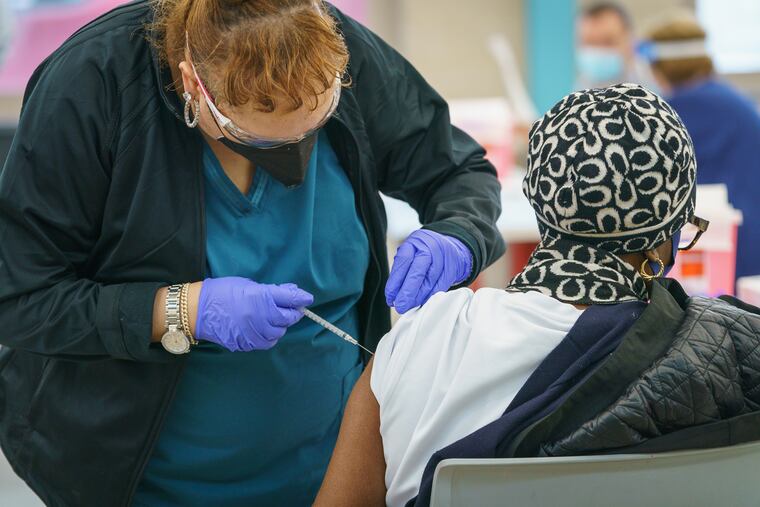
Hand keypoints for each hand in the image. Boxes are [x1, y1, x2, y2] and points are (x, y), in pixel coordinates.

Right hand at [195, 277, 313, 351]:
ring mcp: (254, 332)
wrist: (198, 310)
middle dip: (292, 312)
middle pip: (288, 317)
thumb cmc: (223, 291)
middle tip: (290, 308)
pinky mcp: (248, 343)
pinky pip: (268, 342)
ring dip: (281, 324)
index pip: (290, 299)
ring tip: (273, 318)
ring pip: (280, 332)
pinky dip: (270, 335)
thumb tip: (291, 293)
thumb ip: (271, 291)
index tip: (307, 298)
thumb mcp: (248, 284)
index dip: (301, 298)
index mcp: (261, 297)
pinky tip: (265, 328)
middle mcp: (260, 316)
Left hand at [385, 229, 472, 313]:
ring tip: (410, 306)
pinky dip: (430, 295)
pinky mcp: (452, 267)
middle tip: (400, 306)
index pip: (403, 261)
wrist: (449, 248)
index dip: (395, 281)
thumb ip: (402, 271)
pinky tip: (423, 301)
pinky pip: (441, 285)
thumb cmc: (424, 253)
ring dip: (419, 297)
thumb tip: (393, 295)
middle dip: (408, 292)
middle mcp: (429, 246)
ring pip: (430, 280)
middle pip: (418, 271)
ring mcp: (443, 256)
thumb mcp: (411, 254)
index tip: (390, 297)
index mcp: (414, 241)